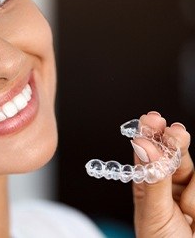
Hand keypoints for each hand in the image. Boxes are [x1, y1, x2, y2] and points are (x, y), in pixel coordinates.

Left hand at [133, 111, 194, 237]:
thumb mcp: (155, 212)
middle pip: (173, 155)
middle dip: (174, 142)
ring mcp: (190, 193)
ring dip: (191, 187)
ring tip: (188, 214)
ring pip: (193, 172)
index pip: (147, 153)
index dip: (149, 134)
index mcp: (148, 186)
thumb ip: (154, 179)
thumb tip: (143, 145)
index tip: (152, 119)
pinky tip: (193, 215)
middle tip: (174, 132)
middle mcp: (169, 186)